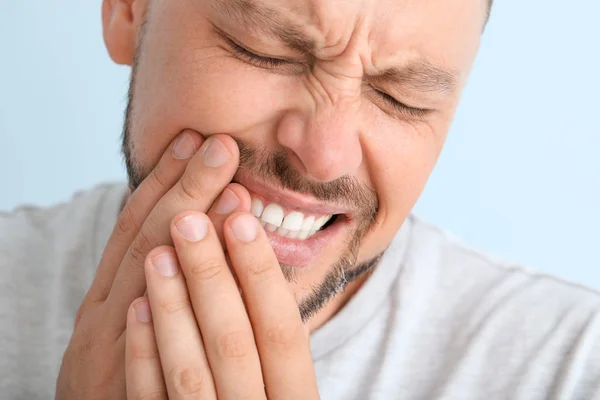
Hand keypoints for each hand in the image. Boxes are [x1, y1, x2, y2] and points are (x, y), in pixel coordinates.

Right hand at [56, 131, 243, 398]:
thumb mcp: (130, 322)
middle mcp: (100, 320)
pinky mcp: (122, 396)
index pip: (137, 228)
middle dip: (186, 192)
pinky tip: (174, 275)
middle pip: (148, 243)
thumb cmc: (118, 374)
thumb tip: (199, 226)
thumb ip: (163, 282)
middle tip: (222, 146)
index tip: (196, 140)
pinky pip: (138, 359)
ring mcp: (107, 358)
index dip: (166, 181)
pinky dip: (153, 320)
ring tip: (232, 196)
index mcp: (107, 300)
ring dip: (189, 240)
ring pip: (146, 287)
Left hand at [124, 210, 319, 398]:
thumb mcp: (285, 385)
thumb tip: (257, 257)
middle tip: (190, 219)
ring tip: (159, 252)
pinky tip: (137, 307)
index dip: (260, 273)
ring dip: (172, 307)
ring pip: (189, 370)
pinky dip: (144, 354)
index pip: (281, 330)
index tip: (240, 219)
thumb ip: (274, 340)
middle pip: (233, 341)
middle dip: (210, 275)